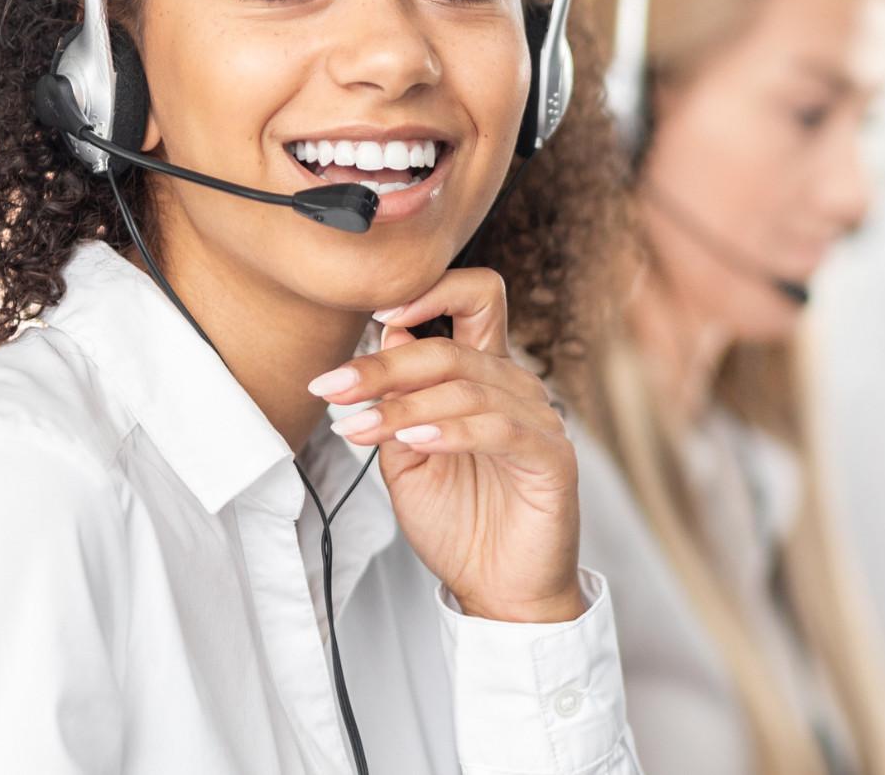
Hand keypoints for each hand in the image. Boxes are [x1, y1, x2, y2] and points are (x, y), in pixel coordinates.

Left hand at [306, 269, 584, 623]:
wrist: (498, 592)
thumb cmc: (458, 523)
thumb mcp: (408, 458)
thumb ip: (399, 404)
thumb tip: (388, 336)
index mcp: (484, 377)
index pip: (474, 299)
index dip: (431, 291)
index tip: (372, 314)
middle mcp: (516, 388)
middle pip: (452, 348)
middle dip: (384, 366)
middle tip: (333, 387)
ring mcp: (539, 421)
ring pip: (469, 388)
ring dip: (405, 406)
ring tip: (360, 428)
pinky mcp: (551, 459)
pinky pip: (502, 430)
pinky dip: (453, 431)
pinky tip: (416, 440)